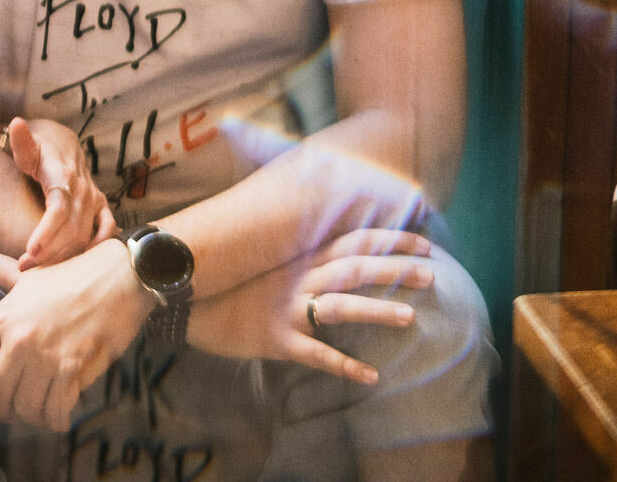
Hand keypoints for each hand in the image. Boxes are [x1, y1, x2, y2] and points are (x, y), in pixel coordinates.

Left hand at [0, 233, 145, 431]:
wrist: (116, 277)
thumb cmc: (69, 276)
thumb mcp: (22, 273)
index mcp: (1, 319)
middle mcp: (17, 340)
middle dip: (4, 409)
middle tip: (15, 411)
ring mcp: (44, 356)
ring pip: (26, 408)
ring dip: (32, 417)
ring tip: (38, 414)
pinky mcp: (72, 370)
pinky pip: (55, 411)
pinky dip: (56, 420)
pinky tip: (59, 416)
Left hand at [3, 116, 114, 268]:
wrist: (62, 141)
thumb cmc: (39, 147)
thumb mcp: (27, 144)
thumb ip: (20, 140)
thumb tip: (15, 123)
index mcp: (64, 175)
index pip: (58, 208)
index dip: (46, 231)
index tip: (29, 250)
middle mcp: (83, 189)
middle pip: (71, 228)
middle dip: (49, 252)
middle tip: (23, 268)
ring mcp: (94, 199)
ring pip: (85, 235)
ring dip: (64, 255)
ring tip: (38, 271)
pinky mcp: (101, 207)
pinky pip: (105, 232)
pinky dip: (95, 249)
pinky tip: (79, 265)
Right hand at [185, 229, 434, 383]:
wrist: (184, 301)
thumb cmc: (225, 280)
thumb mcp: (261, 255)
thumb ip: (294, 249)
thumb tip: (326, 239)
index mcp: (297, 257)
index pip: (351, 242)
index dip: (388, 241)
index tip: (423, 244)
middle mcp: (297, 278)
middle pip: (353, 269)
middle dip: (394, 270)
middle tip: (432, 275)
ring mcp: (287, 308)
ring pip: (338, 306)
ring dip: (375, 311)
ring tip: (410, 317)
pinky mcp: (275, 339)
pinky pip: (314, 353)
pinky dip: (343, 366)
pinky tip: (370, 376)